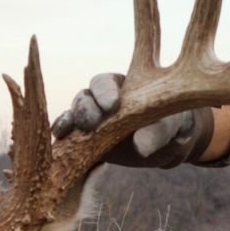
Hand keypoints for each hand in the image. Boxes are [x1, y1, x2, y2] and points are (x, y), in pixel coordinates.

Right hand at [51, 72, 202, 163]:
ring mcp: (91, 121)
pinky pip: (70, 139)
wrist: (165, 145)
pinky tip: (58, 144)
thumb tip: (140, 147)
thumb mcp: (170, 126)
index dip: (104, 92)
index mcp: (120, 85)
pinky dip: (63, 141)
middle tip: (89, 123)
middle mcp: (100, 100)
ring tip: (65, 132)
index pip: (104, 83)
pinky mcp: (85, 142)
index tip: (111, 105)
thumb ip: (158, 132)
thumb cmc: (170, 126)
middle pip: (84, 98)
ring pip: (73, 117)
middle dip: (84, 109)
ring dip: (69, 123)